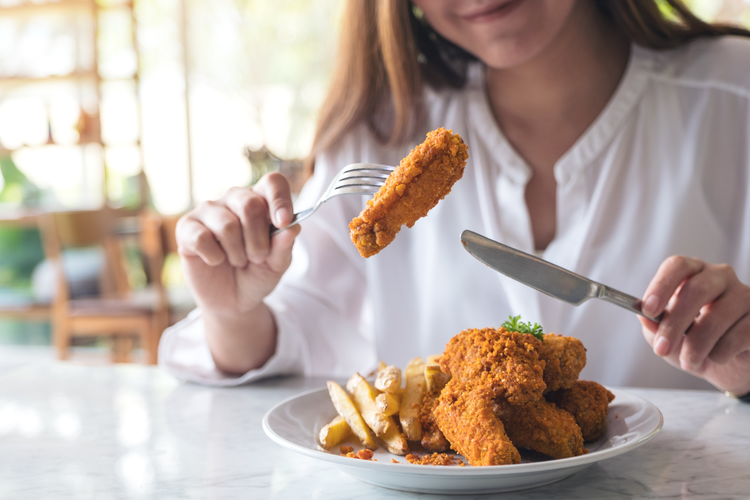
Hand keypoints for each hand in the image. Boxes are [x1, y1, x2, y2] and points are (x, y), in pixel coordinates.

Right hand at [176, 173, 300, 313]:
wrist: (233, 300)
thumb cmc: (257, 274)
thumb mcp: (277, 265)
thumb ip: (284, 246)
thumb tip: (292, 227)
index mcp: (261, 200)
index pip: (273, 183)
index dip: (280, 200)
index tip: (283, 222)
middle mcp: (234, 198)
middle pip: (249, 204)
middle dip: (258, 240)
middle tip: (258, 257)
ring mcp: (208, 210)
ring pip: (227, 225)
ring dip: (237, 253)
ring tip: (238, 261)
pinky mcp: (186, 227)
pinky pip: (202, 238)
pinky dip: (214, 257)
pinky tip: (215, 261)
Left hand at [638, 256, 749, 394]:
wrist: (729, 366)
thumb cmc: (693, 342)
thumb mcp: (666, 336)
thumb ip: (654, 325)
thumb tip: (645, 318)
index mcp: (692, 273)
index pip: (677, 266)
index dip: (661, 286)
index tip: (648, 310)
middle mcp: (720, 277)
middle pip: (696, 290)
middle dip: (674, 323)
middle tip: (661, 349)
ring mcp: (745, 295)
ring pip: (717, 317)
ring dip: (696, 346)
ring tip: (688, 362)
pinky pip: (740, 335)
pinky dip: (721, 352)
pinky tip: (716, 357)